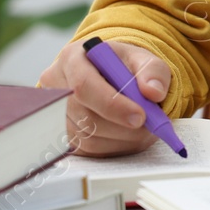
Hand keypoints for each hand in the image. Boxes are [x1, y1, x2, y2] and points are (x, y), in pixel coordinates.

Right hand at [38, 38, 172, 156]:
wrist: (111, 76)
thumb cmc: (124, 66)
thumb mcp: (144, 59)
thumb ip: (153, 72)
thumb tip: (154, 92)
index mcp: (73, 58)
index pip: (84, 86)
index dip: (112, 105)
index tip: (141, 116)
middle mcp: (57, 86)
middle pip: (86, 117)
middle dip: (123, 126)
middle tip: (150, 125)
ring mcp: (56, 113)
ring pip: (89, 138)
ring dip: (122, 138)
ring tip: (142, 127)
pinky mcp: (63, 135)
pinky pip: (90, 150)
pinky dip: (115, 146)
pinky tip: (127, 133)